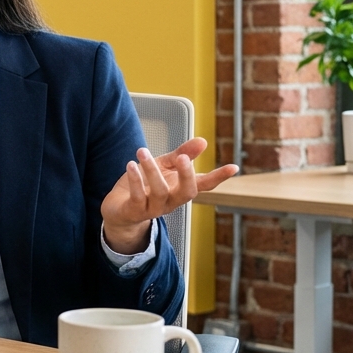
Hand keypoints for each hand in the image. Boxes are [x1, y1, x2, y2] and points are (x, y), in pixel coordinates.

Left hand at [100, 138, 239, 253]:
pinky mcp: (135, 211)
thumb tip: (203, 141)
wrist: (119, 210)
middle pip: (186, 193)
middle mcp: (171, 201)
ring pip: (159, 192)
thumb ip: (181, 155)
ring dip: (152, 170)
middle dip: (186, 176)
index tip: (234, 167)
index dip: (219, 177)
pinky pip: (137, 197)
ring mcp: (154, 208)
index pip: (204, 184)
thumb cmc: (143, 186)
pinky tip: (131, 164)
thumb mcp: (163, 167)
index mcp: (180, 189)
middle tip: (183, 158)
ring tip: (142, 152)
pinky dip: (135, 180)